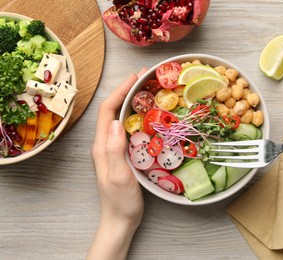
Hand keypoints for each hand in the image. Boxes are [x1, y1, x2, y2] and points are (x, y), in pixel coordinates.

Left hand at [88, 69, 146, 259]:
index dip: (119, 91)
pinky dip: (138, 117)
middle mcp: (106, 143)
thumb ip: (114, 150)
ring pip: (121, 118)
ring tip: (150, 91)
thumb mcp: (118, 176)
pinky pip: (130, 129)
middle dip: (127, 91)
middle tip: (146, 79)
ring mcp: (114, 148)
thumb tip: (116, 121)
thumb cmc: (120, 201)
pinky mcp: (124, 154)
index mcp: (102, 145)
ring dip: (133, 102)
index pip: (107, 111)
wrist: (120, 219)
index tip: (135, 78)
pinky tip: (151, 116)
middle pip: (113, 110)